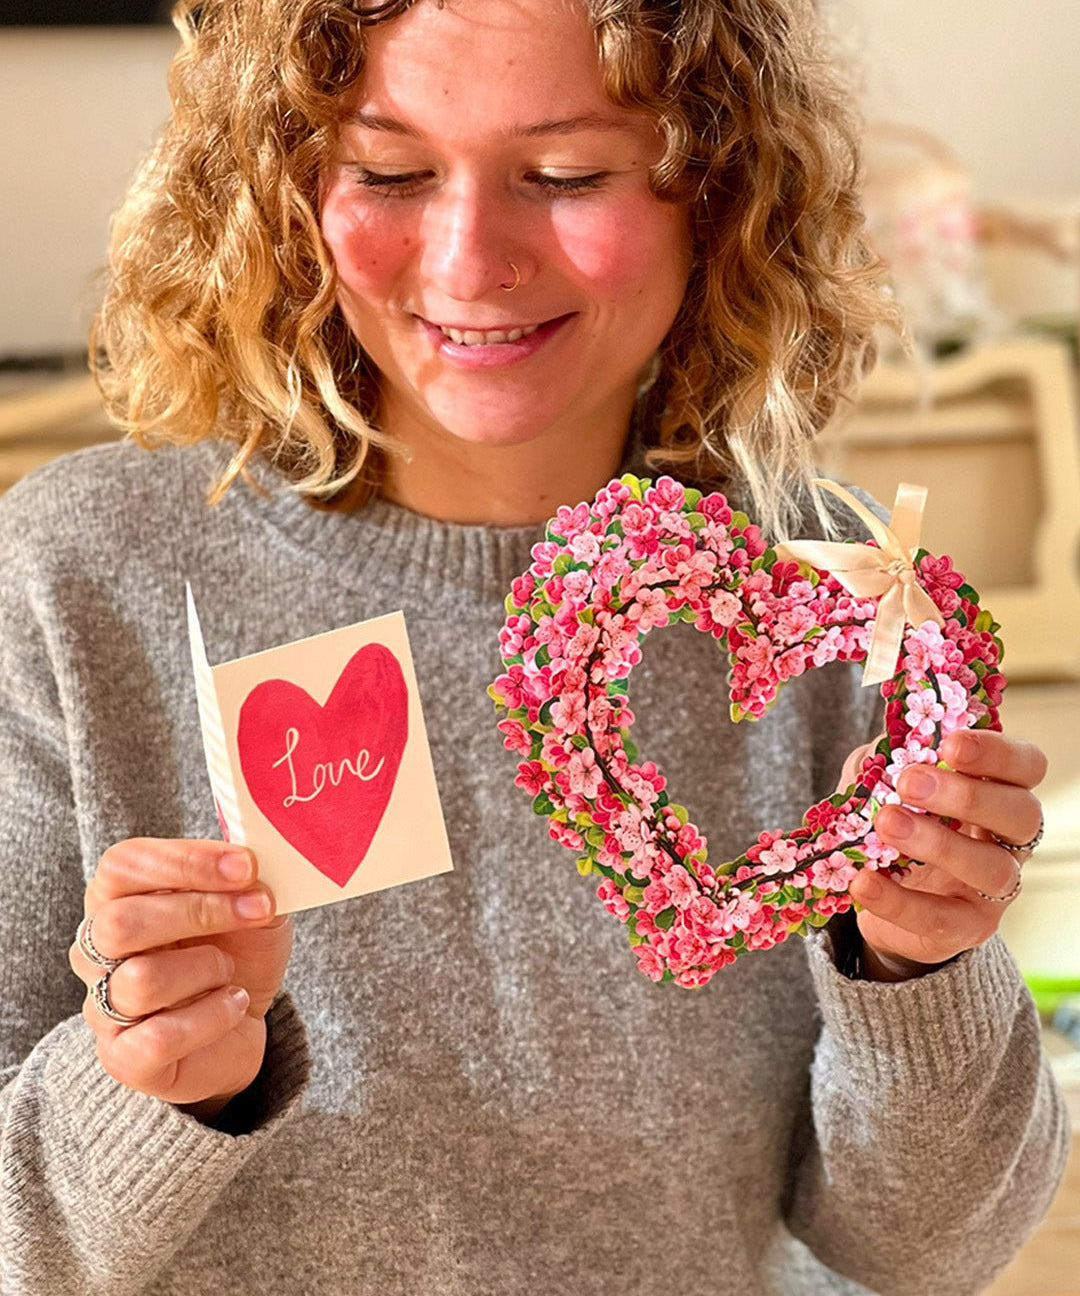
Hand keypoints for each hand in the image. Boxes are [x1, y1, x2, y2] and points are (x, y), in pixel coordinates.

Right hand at [69, 839, 291, 1118]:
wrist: (242, 1021)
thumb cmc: (237, 950)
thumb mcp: (252, 902)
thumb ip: (247, 877)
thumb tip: (252, 856)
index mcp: (118, 896)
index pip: (124, 864)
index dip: (185, 861)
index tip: (246, 866)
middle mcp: (96, 949)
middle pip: (120, 923)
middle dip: (200, 912)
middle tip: (258, 909)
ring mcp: (103, 1005)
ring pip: (141, 981)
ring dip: (208, 969)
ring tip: (231, 972)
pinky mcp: (123, 1057)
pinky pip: (159, 1037)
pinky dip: (212, 1016)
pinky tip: (233, 1005)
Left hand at [841, 730, 1045, 979]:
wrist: (882, 897)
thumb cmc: (895, 823)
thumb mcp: (884, 785)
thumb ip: (882, 765)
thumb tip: (873, 753)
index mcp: (999, 792)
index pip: (1026, 766)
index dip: (997, 753)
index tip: (951, 744)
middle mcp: (1009, 840)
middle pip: (1021, 814)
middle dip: (967, 795)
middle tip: (910, 783)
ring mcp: (993, 889)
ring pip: (990, 868)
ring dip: (937, 843)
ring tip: (886, 824)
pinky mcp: (965, 928)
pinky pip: (940, 918)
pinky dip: (898, 901)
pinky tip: (864, 882)